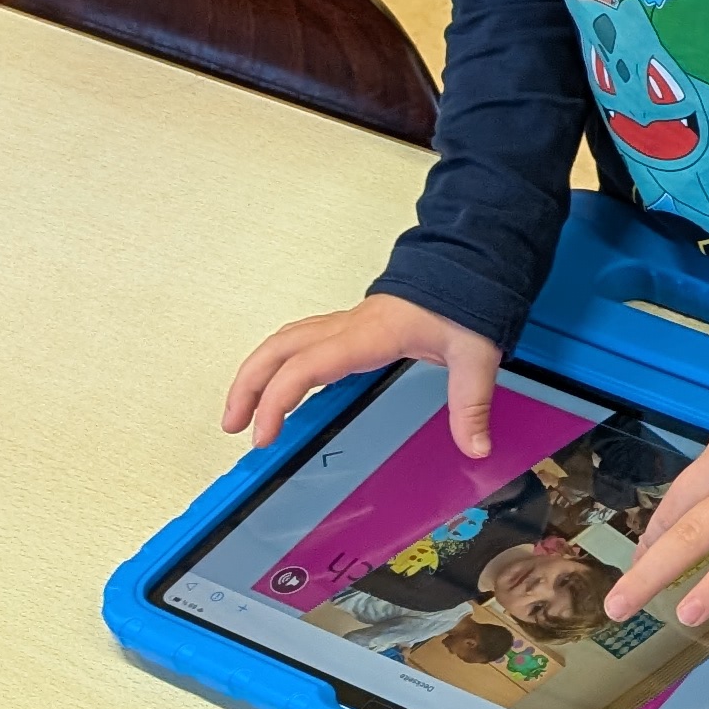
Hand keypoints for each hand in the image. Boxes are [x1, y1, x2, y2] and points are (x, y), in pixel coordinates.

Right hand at [222, 295, 502, 454]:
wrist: (469, 261)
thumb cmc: (467, 300)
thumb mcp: (475, 354)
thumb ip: (471, 403)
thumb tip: (474, 448)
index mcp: (367, 336)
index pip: (305, 366)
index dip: (276, 400)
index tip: (263, 436)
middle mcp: (347, 327)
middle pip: (278, 350)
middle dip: (247, 386)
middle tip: (232, 426)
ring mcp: (346, 324)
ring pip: (283, 342)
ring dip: (256, 373)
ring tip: (242, 412)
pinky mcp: (352, 326)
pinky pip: (301, 341)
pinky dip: (279, 363)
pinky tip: (281, 388)